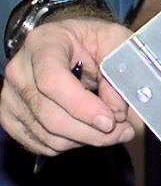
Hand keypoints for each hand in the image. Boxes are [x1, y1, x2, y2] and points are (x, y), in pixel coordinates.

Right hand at [0, 17, 134, 155]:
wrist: (68, 44)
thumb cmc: (92, 41)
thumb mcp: (114, 41)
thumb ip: (118, 71)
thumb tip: (117, 112)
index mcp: (42, 43)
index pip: (52, 80)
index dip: (82, 106)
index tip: (110, 120)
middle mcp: (19, 71)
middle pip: (50, 116)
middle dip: (91, 131)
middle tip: (123, 132)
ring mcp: (11, 98)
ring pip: (48, 135)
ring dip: (85, 139)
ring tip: (113, 131)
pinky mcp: (10, 119)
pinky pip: (42, 144)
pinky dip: (70, 143)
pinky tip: (88, 130)